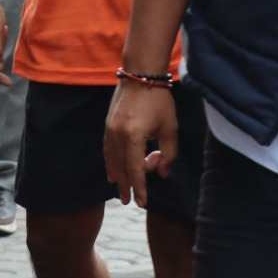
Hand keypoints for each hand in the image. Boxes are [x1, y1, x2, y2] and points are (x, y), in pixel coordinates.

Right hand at [103, 80, 176, 208]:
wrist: (140, 74)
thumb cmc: (159, 100)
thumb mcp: (170, 127)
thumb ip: (169, 153)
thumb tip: (163, 172)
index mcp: (134, 136)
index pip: (135, 170)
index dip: (140, 188)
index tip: (142, 203)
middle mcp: (117, 135)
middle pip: (120, 168)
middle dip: (126, 186)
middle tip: (129, 201)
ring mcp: (109, 129)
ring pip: (111, 160)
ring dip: (117, 176)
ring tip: (121, 190)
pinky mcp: (107, 124)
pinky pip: (107, 150)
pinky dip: (110, 162)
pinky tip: (112, 171)